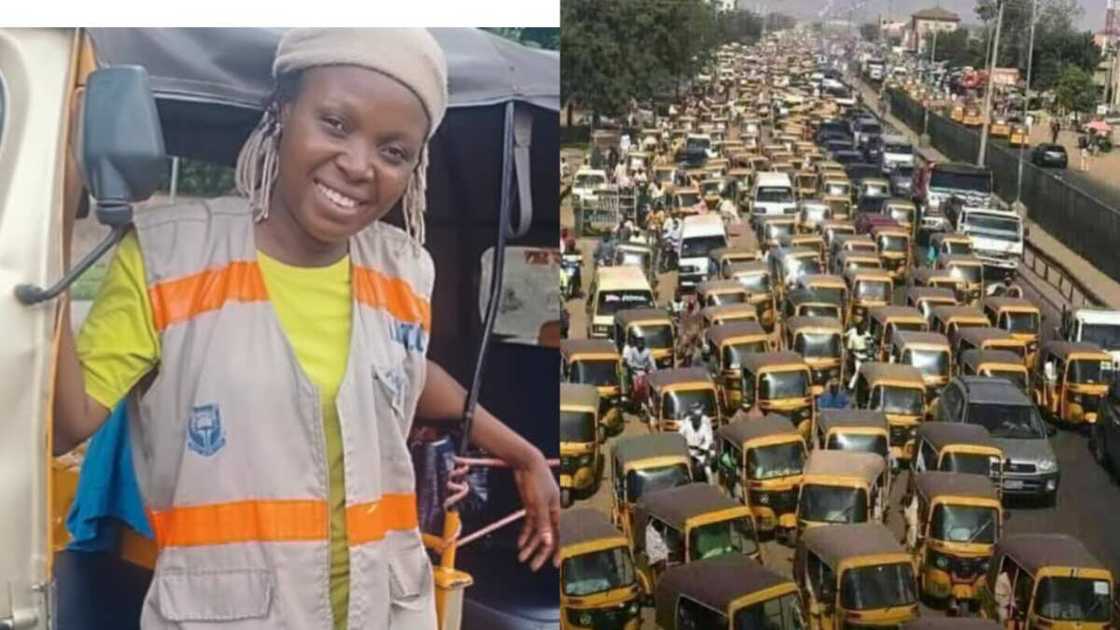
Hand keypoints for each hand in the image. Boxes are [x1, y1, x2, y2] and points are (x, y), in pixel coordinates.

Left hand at [512, 454, 559, 570]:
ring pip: (537, 532)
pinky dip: (525, 534)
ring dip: (529, 545)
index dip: (558, 550)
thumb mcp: (539, 503)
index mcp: (557, 511)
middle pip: (547, 537)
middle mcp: (550, 512)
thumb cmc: (537, 479)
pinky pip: (529, 524)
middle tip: (533, 566)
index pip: (560, 535)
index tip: (556, 564)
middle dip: (540, 552)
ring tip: (521, 558)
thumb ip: (543, 523)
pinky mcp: (531, 506)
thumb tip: (548, 542)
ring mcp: (540, 510)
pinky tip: (520, 544)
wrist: (527, 463)